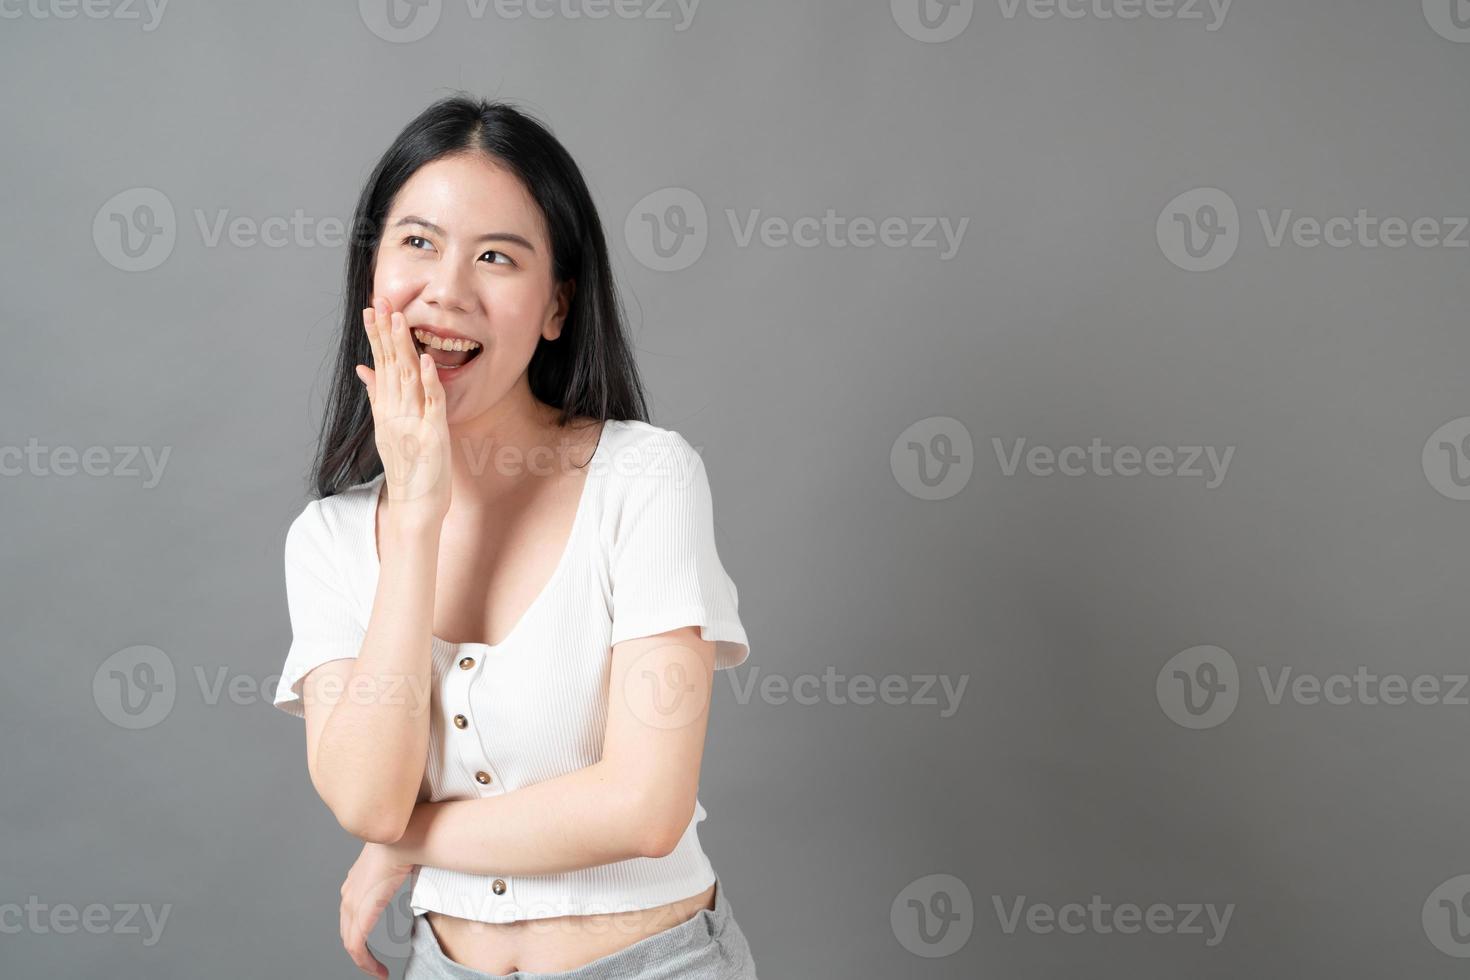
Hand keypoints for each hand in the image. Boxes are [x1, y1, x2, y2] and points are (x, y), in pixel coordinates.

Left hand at [339, 842, 415, 978]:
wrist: (404, 840)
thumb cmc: (407, 845)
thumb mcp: (400, 861)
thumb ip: (400, 871)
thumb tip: (418, 872)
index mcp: (355, 881)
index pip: (351, 914)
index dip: (360, 932)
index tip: (374, 942)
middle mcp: (349, 894)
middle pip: (347, 931)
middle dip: (360, 951)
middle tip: (375, 964)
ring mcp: (352, 904)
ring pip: (351, 943)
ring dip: (364, 961)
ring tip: (378, 971)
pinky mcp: (361, 914)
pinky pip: (357, 947)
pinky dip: (366, 962)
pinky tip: (379, 970)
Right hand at [356, 297, 451, 525]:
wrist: (414, 506)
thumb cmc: (407, 468)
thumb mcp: (388, 428)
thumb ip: (378, 397)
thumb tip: (364, 370)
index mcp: (386, 409)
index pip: (380, 364)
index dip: (376, 336)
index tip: (371, 308)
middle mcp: (394, 412)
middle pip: (389, 365)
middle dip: (384, 332)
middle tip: (379, 300)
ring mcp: (411, 422)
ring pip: (406, 377)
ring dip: (402, 347)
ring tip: (398, 319)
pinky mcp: (431, 434)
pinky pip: (431, 403)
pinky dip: (428, 381)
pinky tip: (425, 360)